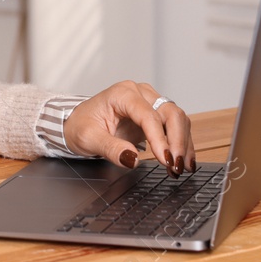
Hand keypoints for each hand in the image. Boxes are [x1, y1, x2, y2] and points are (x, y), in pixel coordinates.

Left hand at [62, 81, 194, 174]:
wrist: (76, 123)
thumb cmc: (80, 126)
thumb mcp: (89, 138)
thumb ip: (111, 148)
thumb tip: (133, 159)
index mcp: (122, 94)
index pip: (148, 115)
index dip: (159, 138)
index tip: (164, 159)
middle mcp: (140, 94)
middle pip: (170, 112)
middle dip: (177, 140)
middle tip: (176, 165)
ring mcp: (150, 103)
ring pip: (178, 119)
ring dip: (183, 143)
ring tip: (181, 167)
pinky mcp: (155, 115)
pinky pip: (175, 126)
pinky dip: (182, 143)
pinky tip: (184, 160)